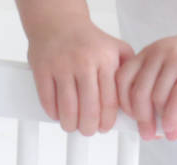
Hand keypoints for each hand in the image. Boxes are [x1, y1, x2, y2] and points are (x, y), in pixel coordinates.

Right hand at [26, 17, 134, 134]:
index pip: (109, 103)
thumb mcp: (115, 49)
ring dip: (70, 125)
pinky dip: (53, 114)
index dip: (106, 122)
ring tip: (72, 125)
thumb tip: (133, 100)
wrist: (59, 22)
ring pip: (68, 110)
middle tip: (88, 129)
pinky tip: (58, 114)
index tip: (103, 128)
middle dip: (89, 128)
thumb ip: (127, 71)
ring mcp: (62, 65)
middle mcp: (84, 62)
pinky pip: (48, 102)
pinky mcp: (43, 69)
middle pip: (89, 110)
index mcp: (105, 59)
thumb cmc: (87, 41)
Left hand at [115, 28, 176, 140]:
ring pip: (157, 98)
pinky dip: (172, 118)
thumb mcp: (166, 67)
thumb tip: (141, 121)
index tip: (132, 120)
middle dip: (141, 120)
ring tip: (167, 132)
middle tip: (147, 133)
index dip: (124, 105)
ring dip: (160, 122)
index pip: (122, 80)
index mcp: (148, 53)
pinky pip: (176, 99)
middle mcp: (159, 52)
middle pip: (139, 93)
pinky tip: (173, 127)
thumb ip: (152, 84)